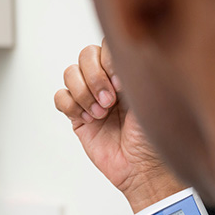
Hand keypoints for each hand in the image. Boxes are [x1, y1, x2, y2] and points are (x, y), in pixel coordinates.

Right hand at [54, 40, 184, 211]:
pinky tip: (87, 119)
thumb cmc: (154, 136)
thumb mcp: (152, 95)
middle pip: (85, 55)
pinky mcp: (77, 115)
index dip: (108, 60)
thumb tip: (119, 52)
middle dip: (94, 78)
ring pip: (70, 74)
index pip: (106, 45)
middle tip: (109, 101)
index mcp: (128, 71)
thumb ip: (134, 70)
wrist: (142, 168)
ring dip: (83, 93)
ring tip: (100, 113)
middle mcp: (108, 80)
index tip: (120, 83)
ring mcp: (91, 97)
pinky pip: (60, 98)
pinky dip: (71, 106)